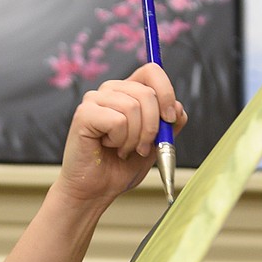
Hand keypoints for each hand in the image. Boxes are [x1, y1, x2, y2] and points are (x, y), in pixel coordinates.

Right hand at [53, 63, 186, 211]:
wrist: (96, 190)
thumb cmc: (121, 167)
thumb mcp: (155, 144)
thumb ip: (169, 125)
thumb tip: (178, 108)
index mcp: (128, 92)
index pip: (152, 71)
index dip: (166, 92)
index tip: (170, 118)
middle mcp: (110, 91)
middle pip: (147, 92)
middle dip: (153, 127)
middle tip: (142, 148)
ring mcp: (95, 100)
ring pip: (133, 107)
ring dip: (134, 138)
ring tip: (123, 150)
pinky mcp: (83, 113)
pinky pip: (118, 121)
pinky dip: (119, 140)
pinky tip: (107, 146)